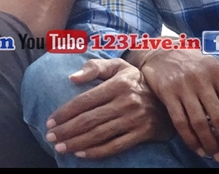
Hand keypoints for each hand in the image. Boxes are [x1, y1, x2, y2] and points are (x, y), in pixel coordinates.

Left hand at [44, 57, 172, 158]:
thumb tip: (72, 78)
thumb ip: (94, 67)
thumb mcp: (118, 66)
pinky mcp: (142, 133)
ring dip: (77, 143)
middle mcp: (126, 101)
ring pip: (99, 134)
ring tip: (60, 147)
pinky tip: (81, 154)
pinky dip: (97, 152)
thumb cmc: (134, 79)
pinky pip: (115, 146)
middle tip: (50, 138)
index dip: (65, 112)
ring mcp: (135, 119)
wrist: (168, 95)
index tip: (50, 122)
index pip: (85, 100)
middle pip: (89, 120)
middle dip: (66, 130)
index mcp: (118, 83)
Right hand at [138, 49, 218, 162]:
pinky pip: (180, 123)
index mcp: (218, 72)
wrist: (162, 51)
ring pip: (199, 123)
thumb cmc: (196, 64)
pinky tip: (200, 149)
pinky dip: (191, 140)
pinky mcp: (167, 94)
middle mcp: (201, 78)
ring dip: (211, 144)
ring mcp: (183, 86)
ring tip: (218, 156)